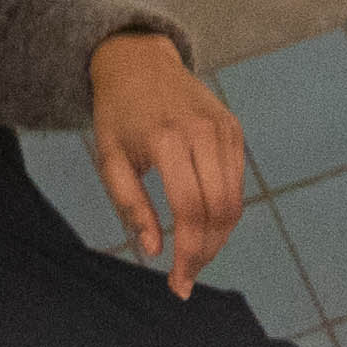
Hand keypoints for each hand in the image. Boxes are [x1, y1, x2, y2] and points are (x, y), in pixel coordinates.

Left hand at [87, 29, 247, 294]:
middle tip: (187, 277)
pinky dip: (225, 212)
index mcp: (168, 140)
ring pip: (234, 200)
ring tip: (195, 257)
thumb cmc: (118, 116)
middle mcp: (203, 132)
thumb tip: (154, 250)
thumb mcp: (109, 160)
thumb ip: (131, 206)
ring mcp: (224, 128)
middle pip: (219, 210)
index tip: (178, 284)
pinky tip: (205, 228)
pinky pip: (237, 182)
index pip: (190, 210)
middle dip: (206, 252)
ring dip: (218, 238)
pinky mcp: (233, 128)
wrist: (138, 62)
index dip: (188, 254)